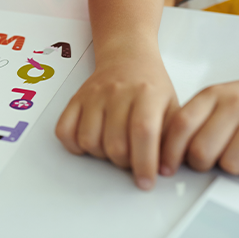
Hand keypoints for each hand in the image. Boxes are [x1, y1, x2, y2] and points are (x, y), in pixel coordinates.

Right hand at [56, 51, 178, 190]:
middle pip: (115, 143)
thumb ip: (173, 137)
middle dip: (124, 163)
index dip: (144, 162)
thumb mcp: (172, 105)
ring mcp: (94, 94)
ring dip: (101, 155)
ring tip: (114, 146)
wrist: (128, 56)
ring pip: (89, 141)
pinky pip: (64, 130)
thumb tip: (168, 168)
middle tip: (132, 159)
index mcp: (146, 93)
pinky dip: (74, 144)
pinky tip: (91, 140)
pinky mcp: (76, 99)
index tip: (146, 180)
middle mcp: (117, 92)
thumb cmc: (150, 84)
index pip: (143, 131)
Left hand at [159, 65, 238, 178]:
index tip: (165, 167)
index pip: (181, 124)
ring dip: (233, 167)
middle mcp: (235, 103)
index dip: (169, 151)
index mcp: (212, 94)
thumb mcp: (217, 98)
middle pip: (202, 151)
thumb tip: (168, 150)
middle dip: (201, 164)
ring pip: (231, 165)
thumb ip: (195, 119)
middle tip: (209, 160)